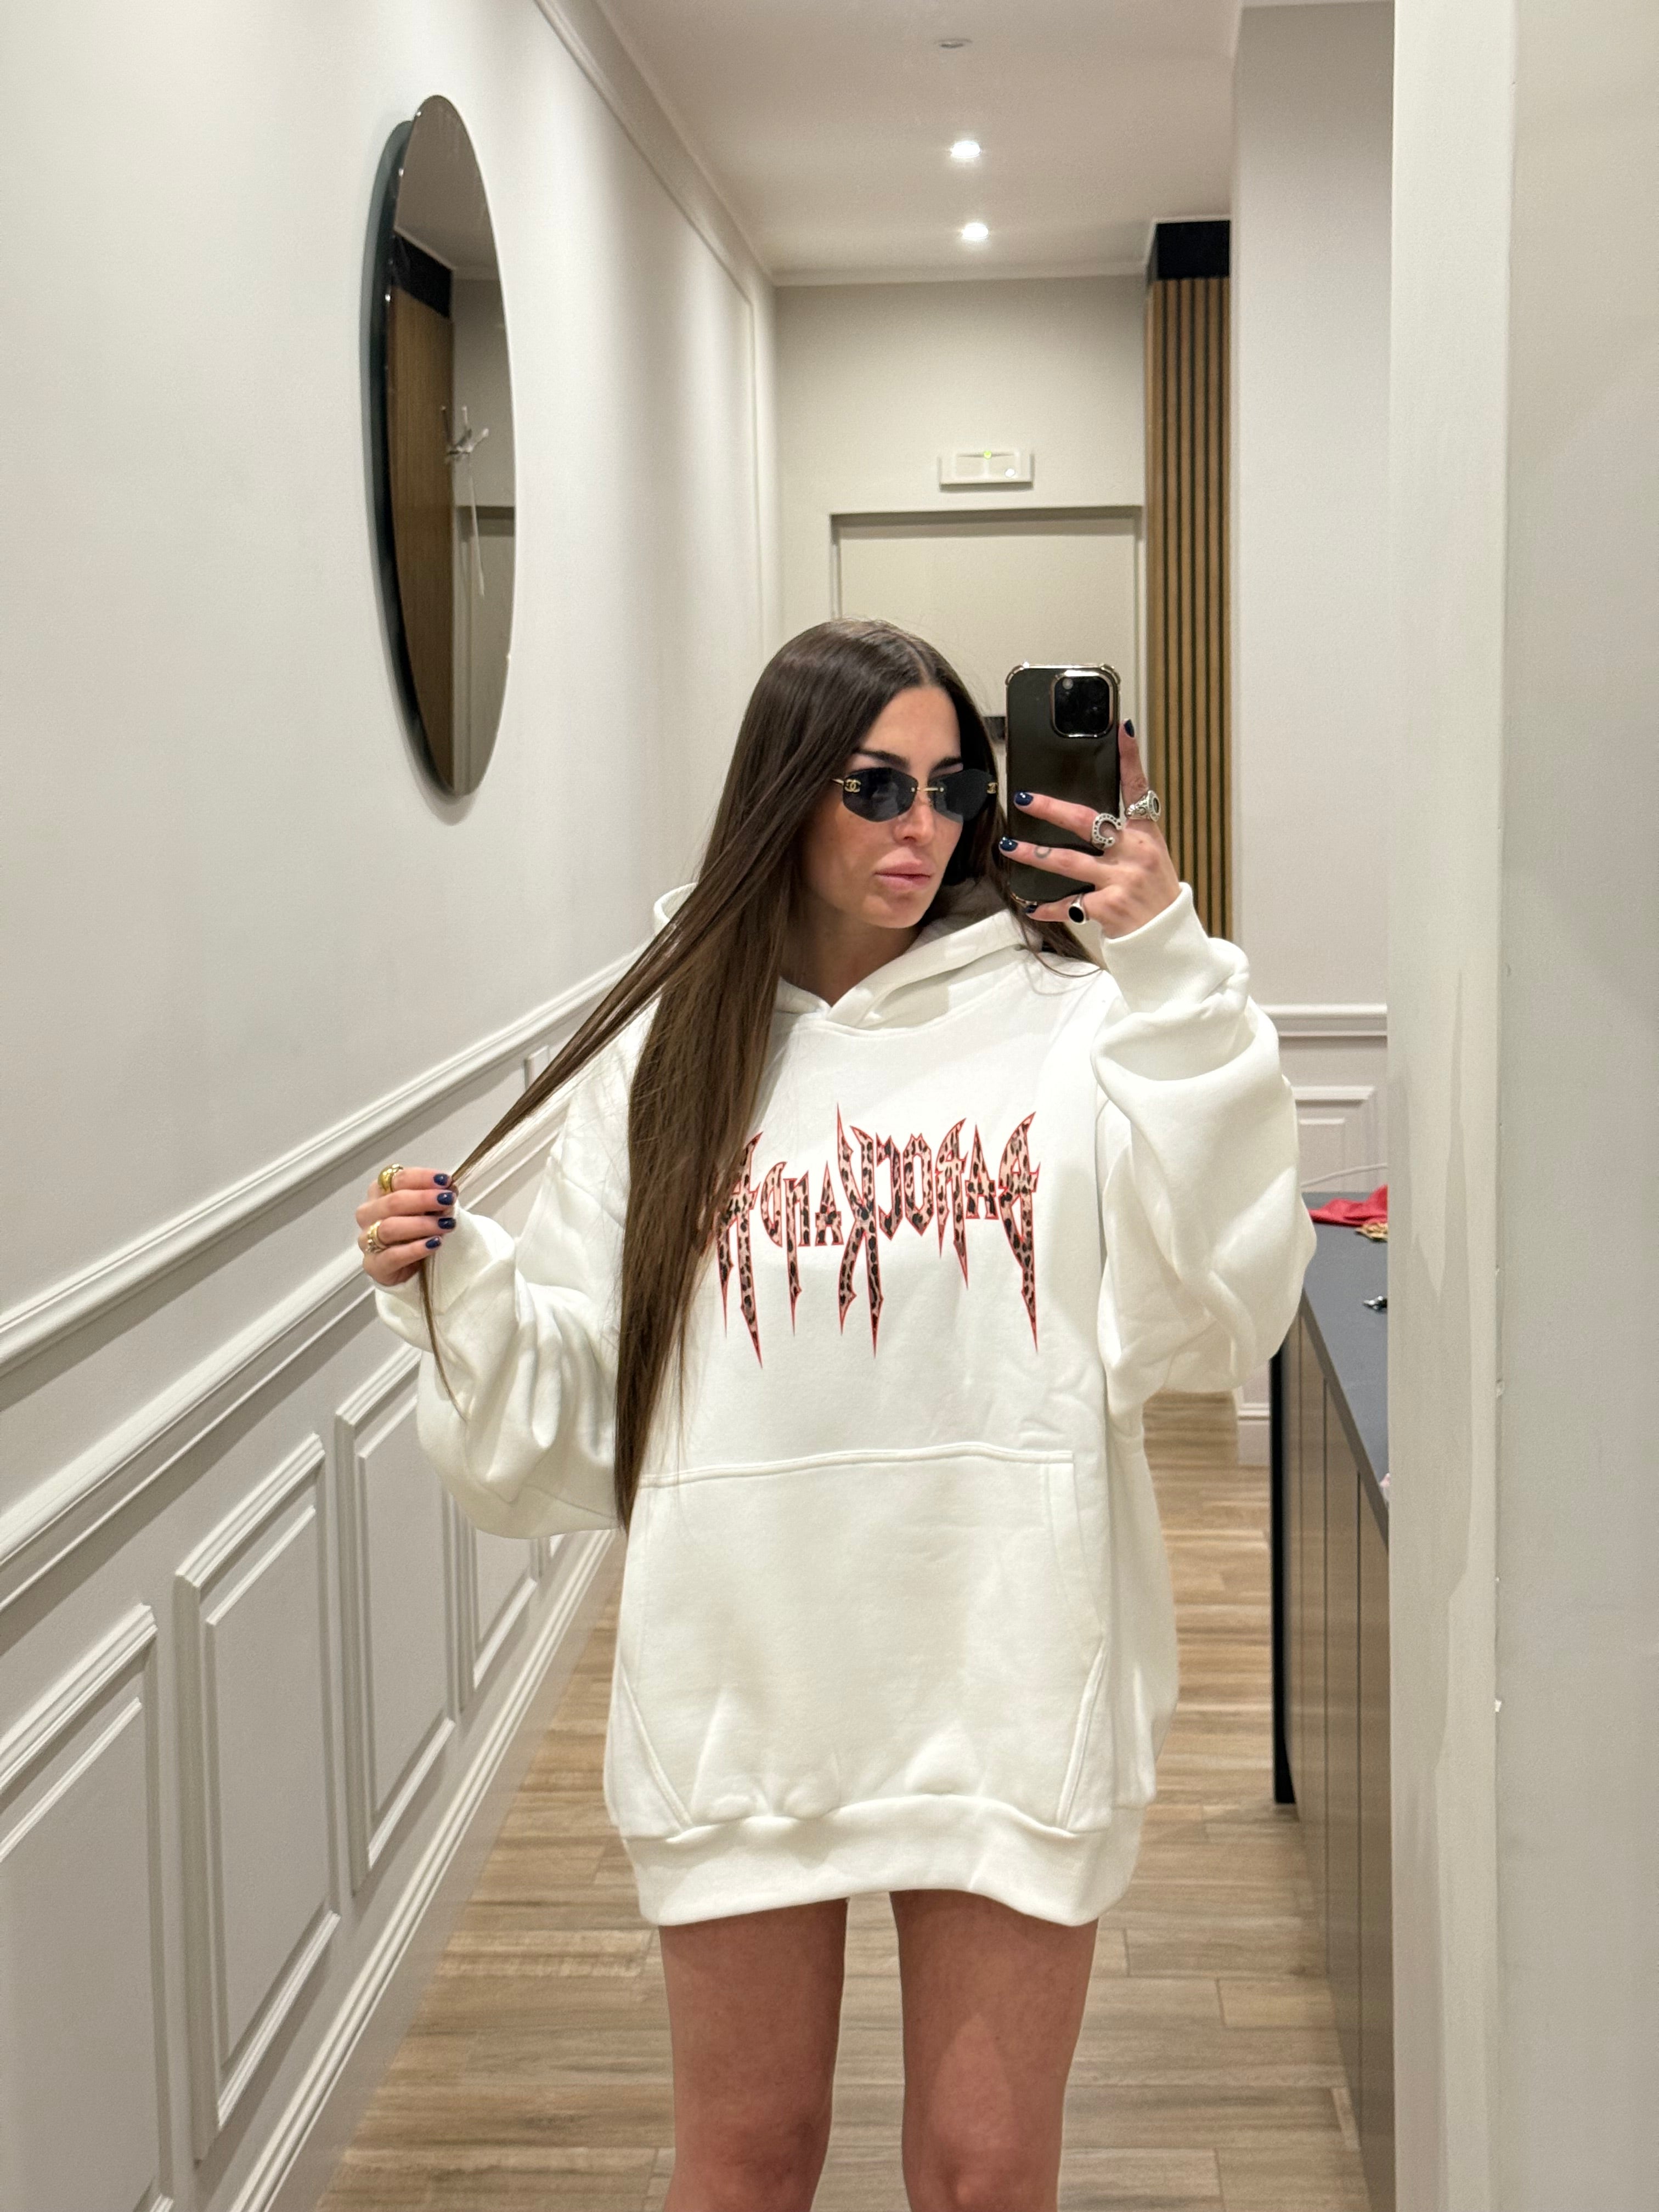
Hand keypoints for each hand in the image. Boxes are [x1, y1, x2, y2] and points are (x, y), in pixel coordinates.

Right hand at [354, 1166, 457, 1286]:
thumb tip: (450, 1186)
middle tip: (448, 1200)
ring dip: (421, 1225)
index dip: (422, 1178)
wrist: (414, 1267)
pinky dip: (415, 1249)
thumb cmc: (419, 1229)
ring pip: (390, 1228)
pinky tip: (434, 1244)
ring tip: (447, 1224)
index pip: (397, 1178)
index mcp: (379, 1191)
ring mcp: (366, 1239)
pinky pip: (392, 1256)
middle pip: (393, 1202)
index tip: (445, 1180)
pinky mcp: (373, 1264)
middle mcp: (368, 1213)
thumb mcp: (429, 1209)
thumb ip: (436, 1197)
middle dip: (423, 1199)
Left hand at [999, 721, 1179, 938]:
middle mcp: (1135, 853)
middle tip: (1024, 798)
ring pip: (1066, 861)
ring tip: (1008, 846)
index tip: (1121, 729)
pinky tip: (1029, 905)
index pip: (1139, 789)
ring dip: (1032, 853)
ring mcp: (1121, 880)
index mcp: (1147, 835)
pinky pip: (1068, 904)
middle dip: (1051, 808)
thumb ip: (1124, 838)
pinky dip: (1046, 907)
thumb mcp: (1150, 860)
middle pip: (1087, 821)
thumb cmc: (1154, 897)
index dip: (1130, 758)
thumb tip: (1088, 819)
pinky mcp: (1107, 907)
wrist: (1166, 941)